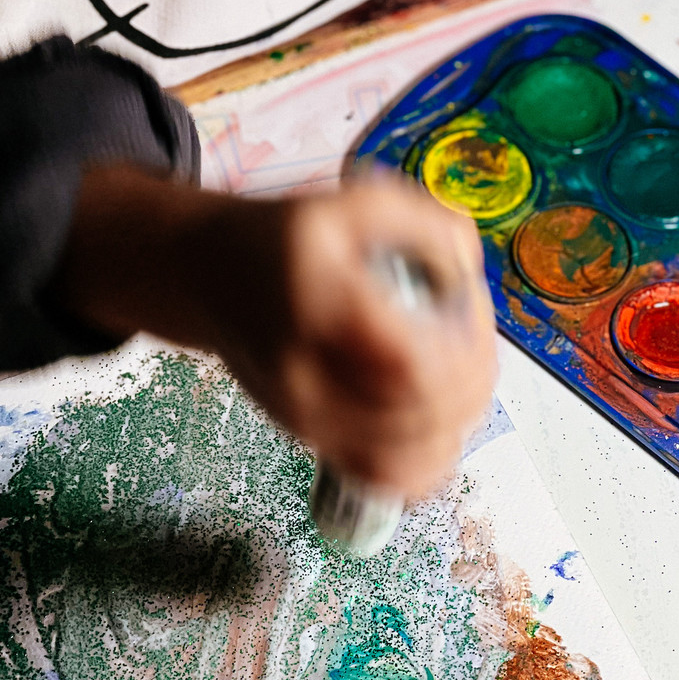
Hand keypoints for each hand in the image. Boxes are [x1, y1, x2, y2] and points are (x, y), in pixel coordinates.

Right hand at [52, 165, 497, 496]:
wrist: (207, 279)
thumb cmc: (285, 237)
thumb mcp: (356, 201)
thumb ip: (427, 225)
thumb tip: (471, 271)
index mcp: (318, 300)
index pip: (413, 363)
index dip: (465, 345)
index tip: (467, 303)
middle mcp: (307, 371)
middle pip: (423, 414)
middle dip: (471, 377)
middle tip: (470, 333)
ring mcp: (306, 415)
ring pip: (412, 455)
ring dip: (457, 418)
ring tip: (455, 370)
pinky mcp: (311, 438)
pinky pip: (386, 478)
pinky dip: (428, 460)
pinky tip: (435, 421)